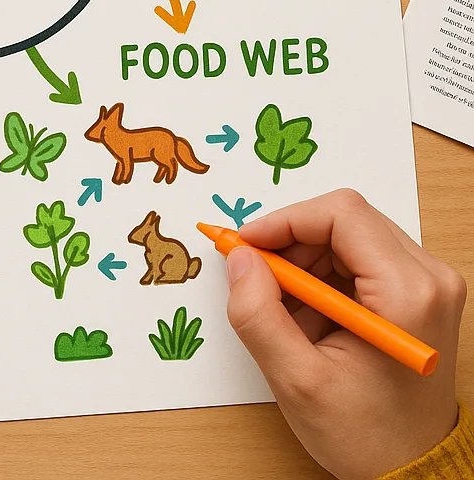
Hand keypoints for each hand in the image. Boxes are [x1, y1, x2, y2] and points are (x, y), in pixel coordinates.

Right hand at [226, 189, 464, 479]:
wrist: (414, 472)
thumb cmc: (367, 435)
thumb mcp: (297, 381)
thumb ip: (259, 314)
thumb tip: (239, 258)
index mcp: (408, 293)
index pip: (342, 214)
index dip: (284, 221)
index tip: (246, 245)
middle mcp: (429, 277)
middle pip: (345, 219)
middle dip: (291, 240)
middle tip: (257, 276)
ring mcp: (428, 282)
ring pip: (349, 233)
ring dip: (305, 258)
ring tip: (285, 306)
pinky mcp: (419, 291)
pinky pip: (359, 255)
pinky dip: (322, 272)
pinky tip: (309, 311)